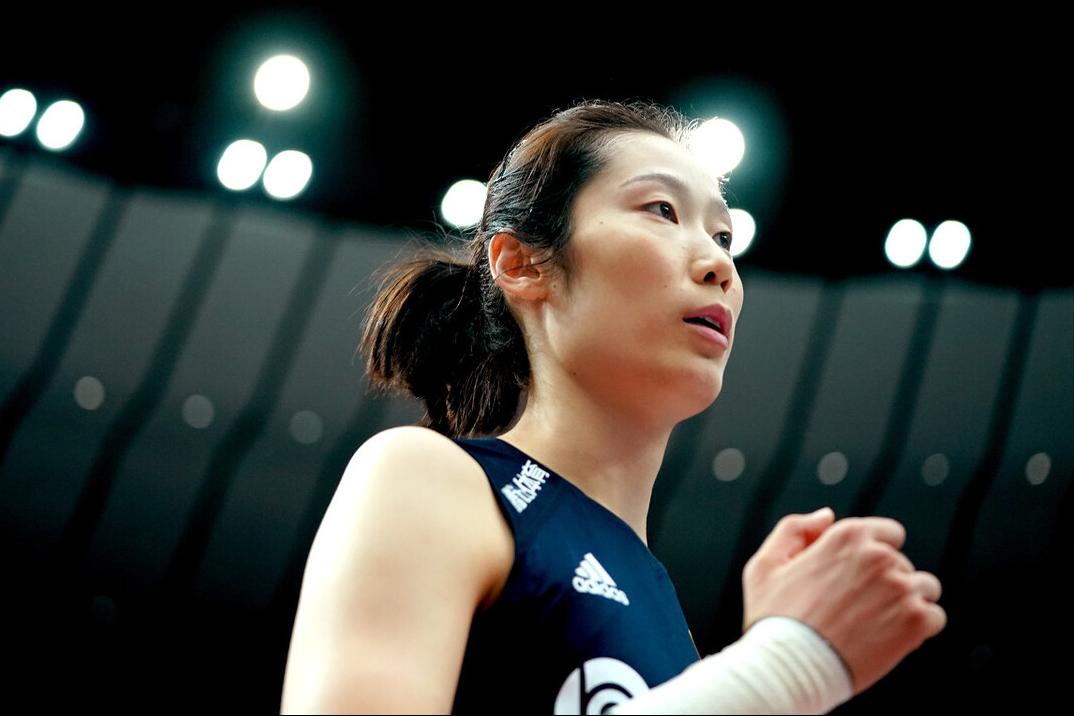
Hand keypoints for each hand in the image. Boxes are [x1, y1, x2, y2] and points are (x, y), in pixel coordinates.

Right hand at [741, 509, 946, 694]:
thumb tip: (827, 516)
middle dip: (887, 582)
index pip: (889, 533)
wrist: (788, 669)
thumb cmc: (773, 619)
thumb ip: (795, 530)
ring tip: (878, 624)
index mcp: (847, 536)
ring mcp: (900, 588)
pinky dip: (920, 629)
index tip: (860, 578)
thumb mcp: (766, 564)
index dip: (875, 555)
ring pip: (925, 588)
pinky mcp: (915, 621)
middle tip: (858, 609)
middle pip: (904, 564)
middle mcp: (878, 556)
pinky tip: (890, 638)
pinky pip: (935, 616)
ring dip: (908, 603)